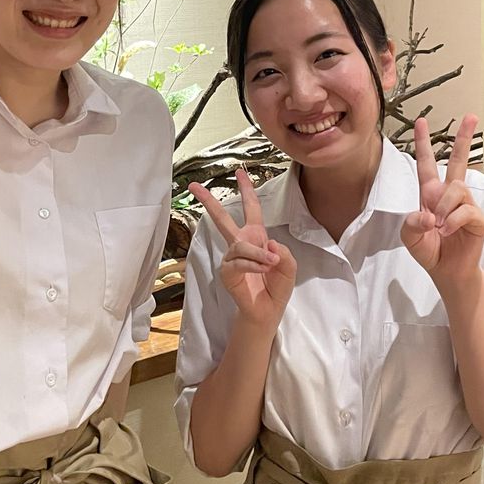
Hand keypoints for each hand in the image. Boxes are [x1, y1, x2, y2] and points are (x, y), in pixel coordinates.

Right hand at [189, 169, 296, 329]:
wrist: (267, 311)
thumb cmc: (277, 287)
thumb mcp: (289, 267)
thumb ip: (283, 253)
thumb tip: (268, 243)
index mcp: (256, 236)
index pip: (251, 208)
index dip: (247, 190)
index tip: (239, 172)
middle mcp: (240, 243)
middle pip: (222, 218)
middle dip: (209, 201)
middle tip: (194, 185)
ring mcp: (231, 258)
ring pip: (241, 245)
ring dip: (258, 254)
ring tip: (271, 264)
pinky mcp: (227, 272)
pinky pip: (239, 262)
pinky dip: (253, 264)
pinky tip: (263, 269)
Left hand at [401, 115, 483, 284]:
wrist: (446, 271)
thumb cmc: (429, 250)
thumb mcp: (409, 237)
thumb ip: (411, 224)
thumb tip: (430, 214)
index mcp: (430, 194)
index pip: (426, 163)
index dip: (423, 143)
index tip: (422, 121)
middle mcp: (449, 195)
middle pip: (457, 161)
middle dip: (463, 138)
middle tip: (471, 116)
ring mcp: (465, 205)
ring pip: (457, 188)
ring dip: (445, 206)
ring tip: (439, 224)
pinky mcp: (478, 219)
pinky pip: (466, 210)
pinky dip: (454, 220)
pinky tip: (448, 230)